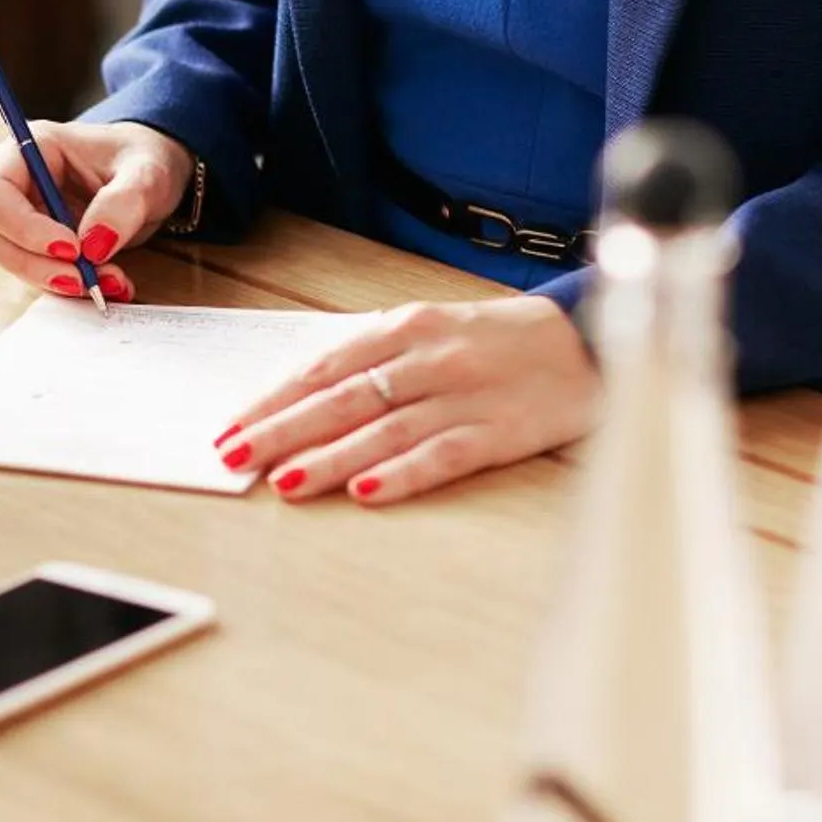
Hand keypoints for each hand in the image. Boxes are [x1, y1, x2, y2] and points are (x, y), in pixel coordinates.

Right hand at [0, 119, 195, 303]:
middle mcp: (12, 182)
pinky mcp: (31, 245)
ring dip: (51, 280)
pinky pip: (35, 274)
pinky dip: (67, 286)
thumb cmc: (140, 159)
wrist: (147, 176)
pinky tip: (106, 284)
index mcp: (29, 149)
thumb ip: (124, 202)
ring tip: (105, 283)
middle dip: (32, 264)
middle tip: (83, 279)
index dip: (22, 228)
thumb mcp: (146, 173)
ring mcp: (16, 217)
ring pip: (6, 260)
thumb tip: (94, 245)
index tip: (71, 248)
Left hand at [217, 296, 600, 505]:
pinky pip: (442, 455)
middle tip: (234, 457)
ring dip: (329, 458)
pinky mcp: (501, 431)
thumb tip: (304, 396)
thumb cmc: (499, 342)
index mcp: (407, 328)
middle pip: (343, 399)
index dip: (274, 399)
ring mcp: (466, 395)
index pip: (325, 367)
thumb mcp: (431, 331)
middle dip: (282, 430)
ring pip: (383, 430)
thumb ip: (374, 359)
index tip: (230, 427)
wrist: (592, 341)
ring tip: (283, 482)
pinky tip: (364, 493)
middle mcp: (430, 359)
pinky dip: (401, 474)